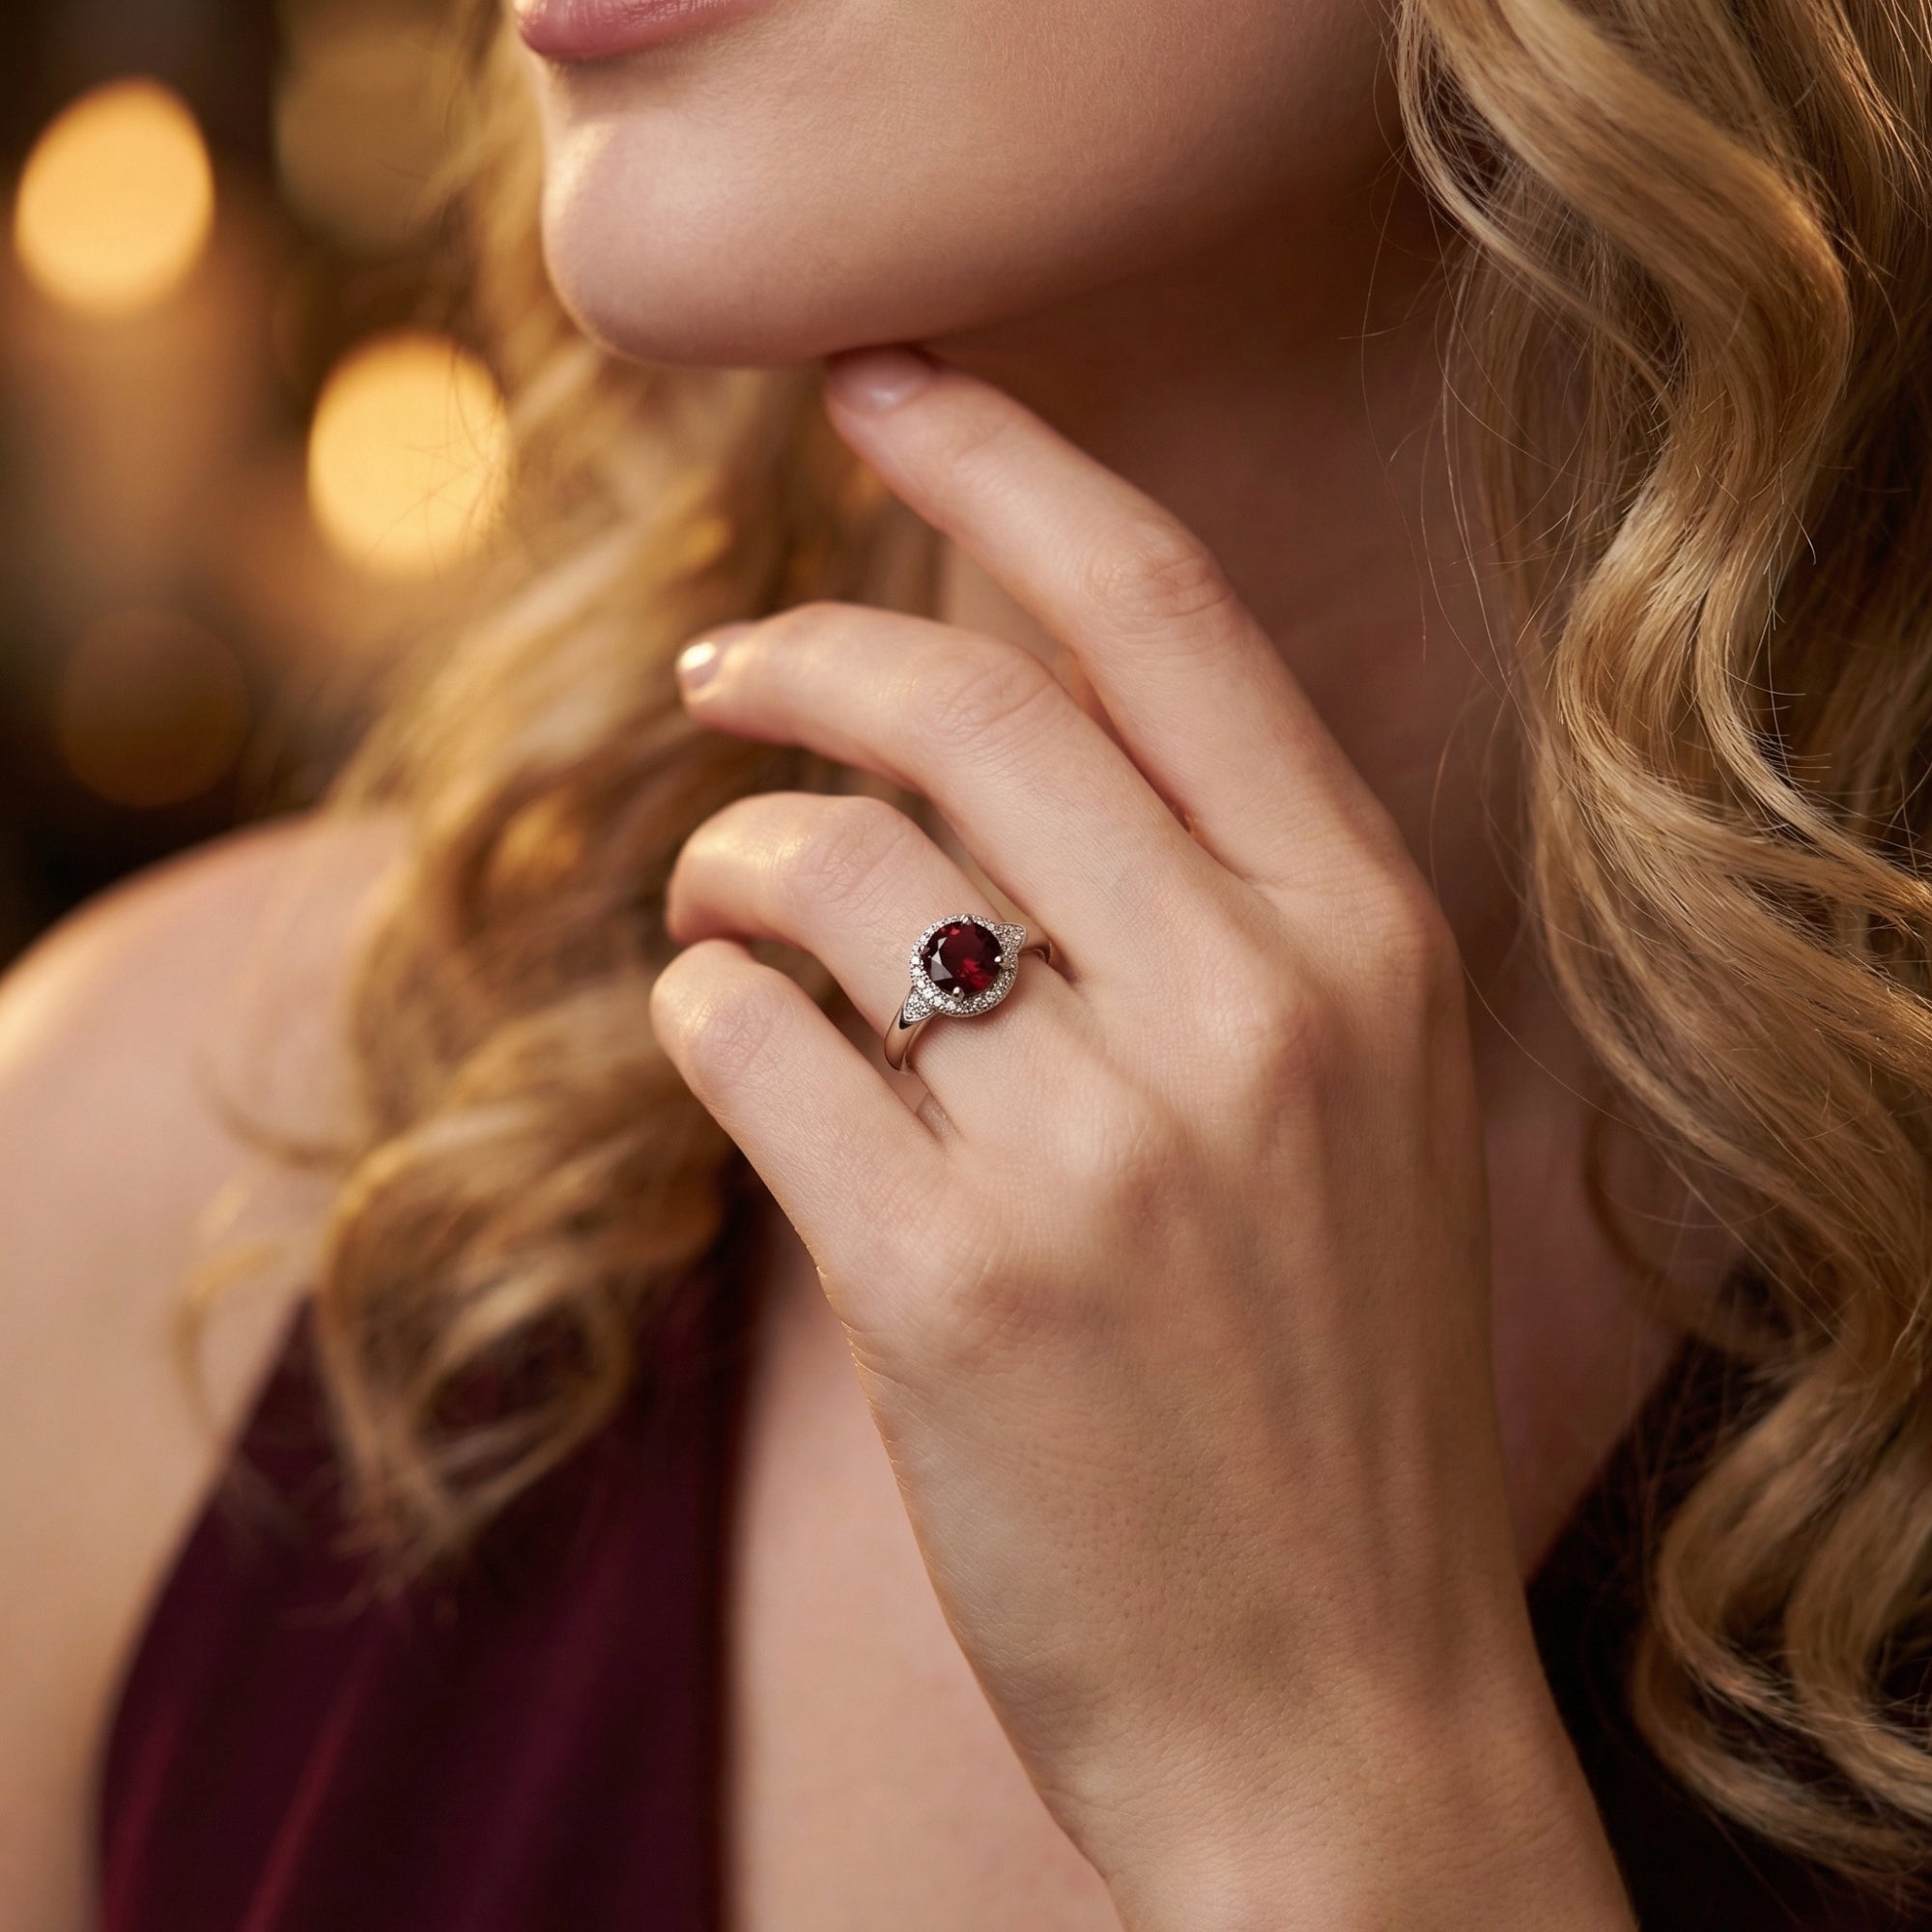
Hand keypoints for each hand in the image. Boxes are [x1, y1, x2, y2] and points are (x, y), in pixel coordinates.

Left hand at [650, 348, 1632, 1929]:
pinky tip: (736, 1048)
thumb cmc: (1322, 1391)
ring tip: (732, 921)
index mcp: (1367, 940)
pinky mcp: (948, 1278)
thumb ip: (1211, 904)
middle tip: (720, 673)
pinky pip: (745, 1034)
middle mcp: (1253, 1007)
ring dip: (734, 866)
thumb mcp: (1342, 1106)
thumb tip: (984, 730)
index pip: (1161, 616)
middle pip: (960, 705)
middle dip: (802, 656)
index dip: (1002, 464)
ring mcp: (1102, 1144)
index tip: (881, 384)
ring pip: (821, 867)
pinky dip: (703, 1010)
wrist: (1329, 1704)